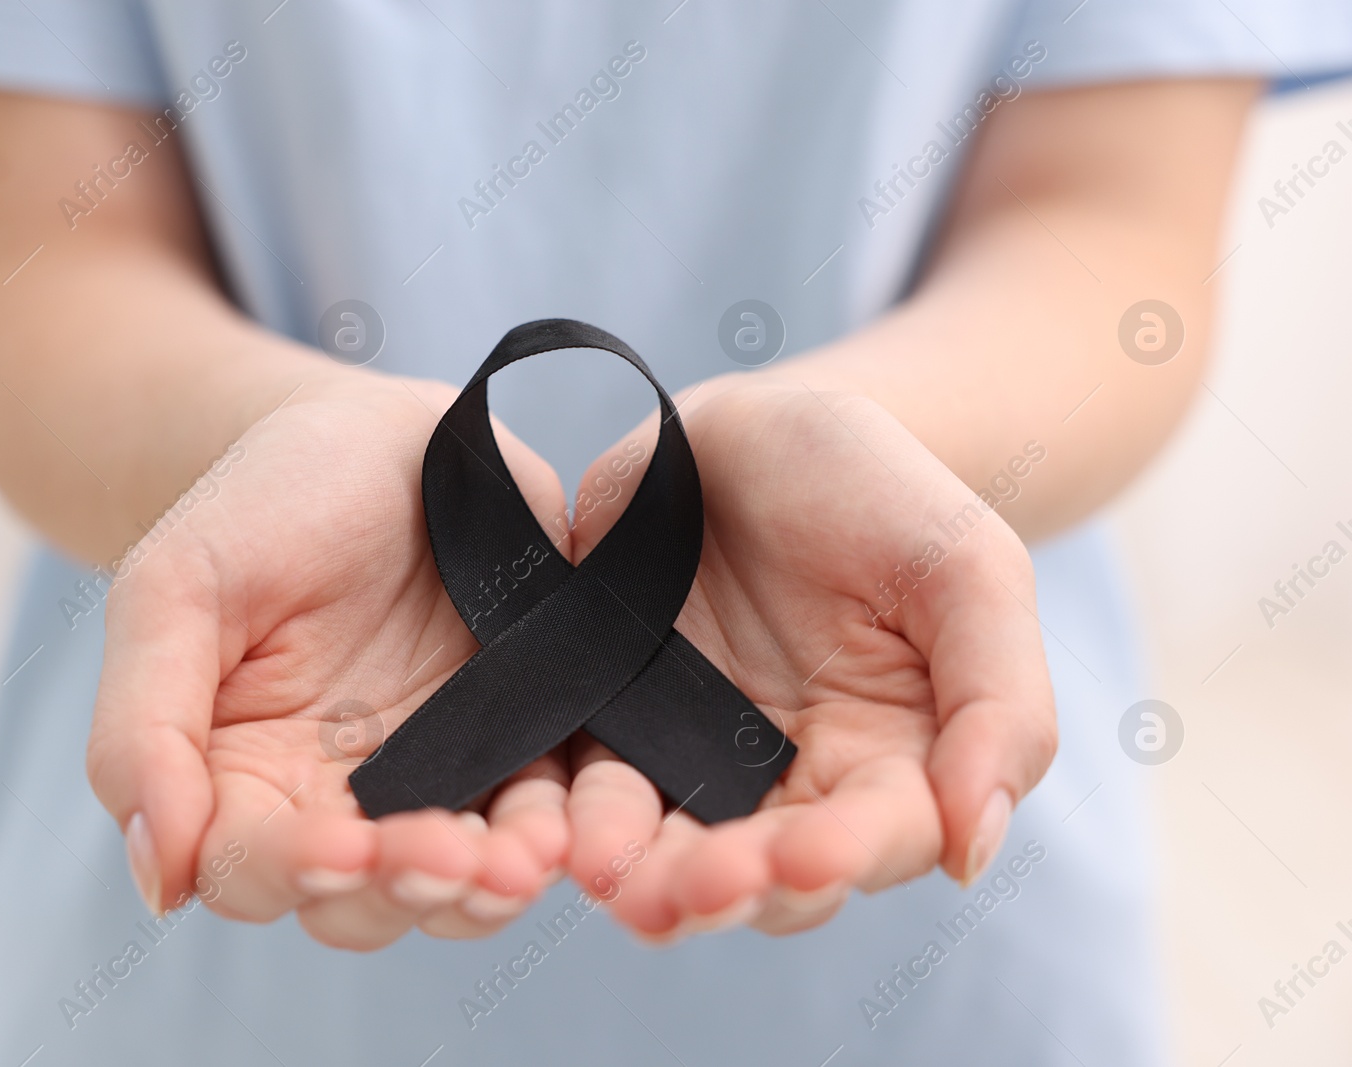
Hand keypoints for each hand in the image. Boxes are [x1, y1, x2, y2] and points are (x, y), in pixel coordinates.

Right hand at [86, 365, 571, 948]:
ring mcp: (439, 779)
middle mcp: (339, 803)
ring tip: (528, 856)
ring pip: (460, 882)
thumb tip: (157, 882)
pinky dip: (563, 829)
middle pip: (365, 901)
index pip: (250, 868)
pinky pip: (547, 810)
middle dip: (409, 888)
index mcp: (238, 781)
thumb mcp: (174, 589)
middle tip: (454, 857)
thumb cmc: (258, 504)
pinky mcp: (523, 741)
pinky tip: (576, 821)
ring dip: (491, 884)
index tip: (342, 848)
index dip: (293, 870)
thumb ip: (141, 730)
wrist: (373, 437)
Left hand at [563, 377, 1056, 938]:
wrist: (760, 427)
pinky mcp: (611, 725)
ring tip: (610, 876)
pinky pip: (585, 788)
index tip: (808, 858)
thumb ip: (1000, 704)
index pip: (878, 837)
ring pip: (669, 851)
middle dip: (730, 888)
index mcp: (893, 762)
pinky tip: (553, 835)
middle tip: (691, 889)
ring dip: (642, 878)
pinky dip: (568, 820)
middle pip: (765, 875)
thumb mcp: (970, 568)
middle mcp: (790, 784)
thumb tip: (974, 850)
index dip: (844, 856)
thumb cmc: (881, 491)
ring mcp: (692, 760)